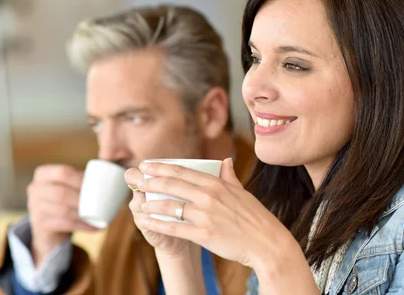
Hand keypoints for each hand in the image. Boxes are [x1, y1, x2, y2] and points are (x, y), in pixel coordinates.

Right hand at [27, 165, 97, 265]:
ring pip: (63, 210)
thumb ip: (82, 179)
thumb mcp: (68, 186)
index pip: (62, 172)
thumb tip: (111, 176)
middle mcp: (34, 189)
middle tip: (101, 202)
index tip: (97, 186)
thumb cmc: (65, 201)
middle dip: (83, 198)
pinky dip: (83, 226)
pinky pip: (64, 224)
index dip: (80, 179)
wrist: (48, 228)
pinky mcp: (39, 225)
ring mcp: (34, 208)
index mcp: (43, 174)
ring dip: (85, 214)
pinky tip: (96, 227)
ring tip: (101, 216)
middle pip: (61, 192)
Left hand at [134, 158, 297, 268]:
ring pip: (171, 206)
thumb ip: (229, 177)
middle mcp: (209, 196)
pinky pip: (175, 228)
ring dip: (152, 204)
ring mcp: (206, 216)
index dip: (162, 167)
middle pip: (173, 184)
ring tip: (140, 203)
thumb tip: (225, 160)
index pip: (183, 171)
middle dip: (151, 181)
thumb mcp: (242, 192)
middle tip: (136, 179)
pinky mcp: (204, 235)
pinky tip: (147, 223)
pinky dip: (158, 225)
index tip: (148, 164)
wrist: (267, 243)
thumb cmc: (256, 218)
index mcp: (217, 184)